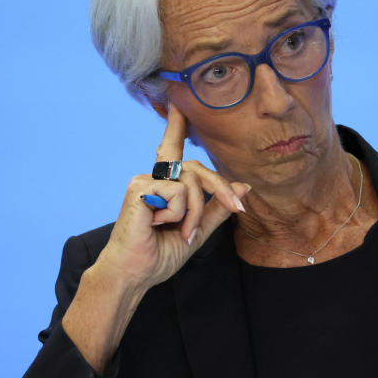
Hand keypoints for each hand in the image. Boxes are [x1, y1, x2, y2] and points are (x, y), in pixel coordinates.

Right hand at [62, 103, 249, 371]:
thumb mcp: (197, 230)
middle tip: (239, 208)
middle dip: (221, 189)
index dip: (176, 126)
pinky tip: (157, 225)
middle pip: (198, 168)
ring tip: (181, 233)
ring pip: (192, 183)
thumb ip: (217, 208)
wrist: (135, 274)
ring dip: (195, 213)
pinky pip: (178, 192)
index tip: (178, 104)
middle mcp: (154, 177)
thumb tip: (243, 185)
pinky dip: (178, 215)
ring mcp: (145, 180)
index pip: (172, 149)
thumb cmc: (159, 254)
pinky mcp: (140, 187)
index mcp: (164, 185)